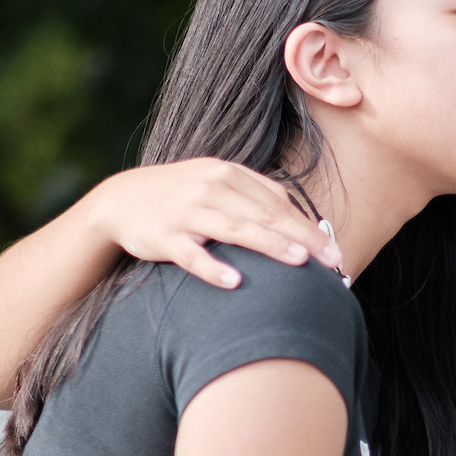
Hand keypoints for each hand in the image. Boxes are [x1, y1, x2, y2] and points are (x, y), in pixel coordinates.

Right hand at [89, 158, 339, 288]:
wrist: (121, 200)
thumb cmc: (181, 196)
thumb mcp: (216, 184)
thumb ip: (255, 197)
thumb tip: (300, 220)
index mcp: (228, 174)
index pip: (277, 202)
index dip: (308, 226)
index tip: (334, 250)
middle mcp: (210, 188)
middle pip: (265, 214)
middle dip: (303, 237)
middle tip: (332, 260)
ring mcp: (186, 211)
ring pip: (235, 230)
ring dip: (269, 245)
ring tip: (299, 261)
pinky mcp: (164, 236)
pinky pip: (191, 254)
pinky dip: (212, 267)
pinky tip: (234, 282)